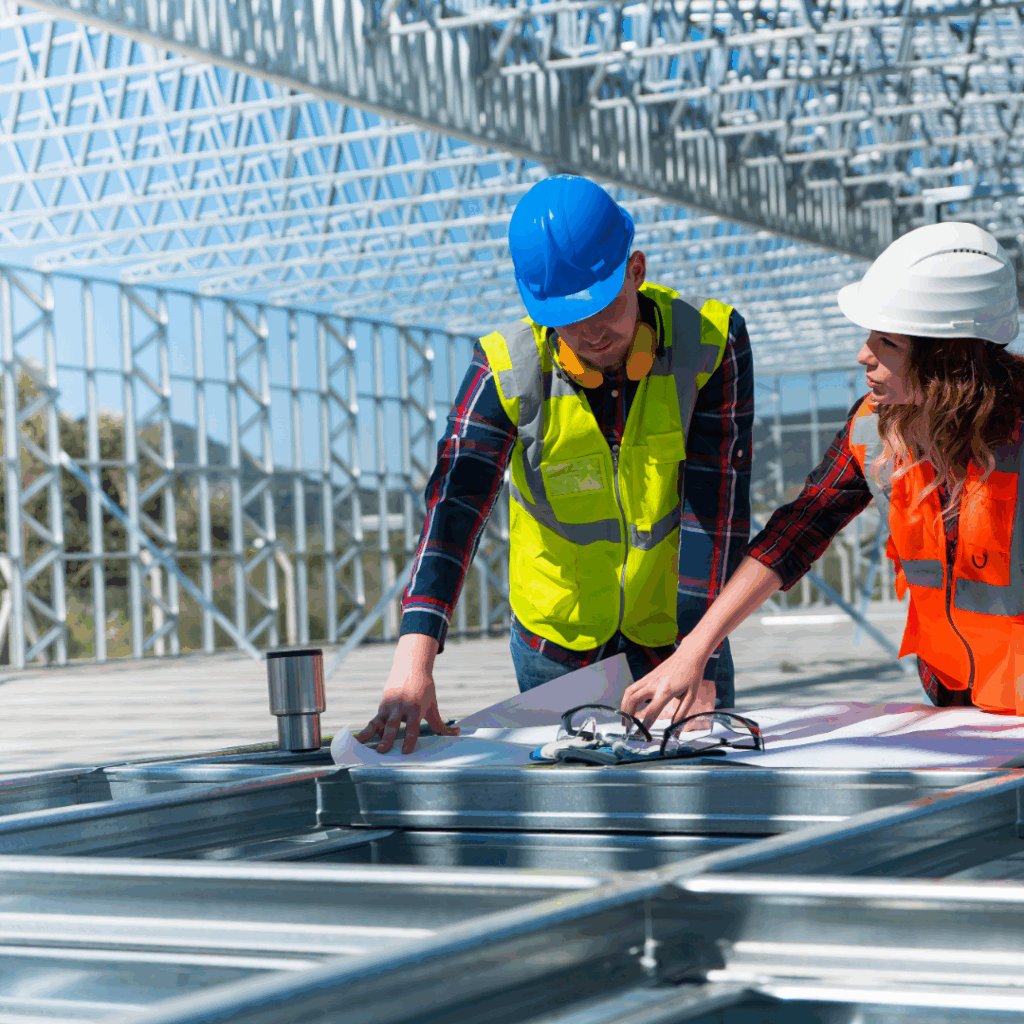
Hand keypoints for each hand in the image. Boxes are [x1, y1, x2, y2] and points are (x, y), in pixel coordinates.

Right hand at [355, 635, 458, 753]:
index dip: (409, 740)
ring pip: (378, 721)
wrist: (411, 667)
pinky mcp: (382, 705)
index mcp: (416, 709)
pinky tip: (362, 739)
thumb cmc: (424, 689)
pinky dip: (368, 729)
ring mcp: (390, 706)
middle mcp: (401, 708)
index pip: (413, 728)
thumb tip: (455, 734)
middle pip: (393, 726)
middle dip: (386, 739)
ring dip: (369, 733)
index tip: (405, 752)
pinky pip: (375, 719)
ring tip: (360, 744)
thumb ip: (440, 724)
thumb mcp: (433, 706)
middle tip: (381, 750)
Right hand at [620, 650, 715, 729]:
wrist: (689, 654)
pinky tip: (629, 705)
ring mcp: (649, 679)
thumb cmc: (692, 675)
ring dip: (624, 707)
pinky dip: (627, 698)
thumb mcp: (691, 696)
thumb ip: (681, 714)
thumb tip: (675, 731)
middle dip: (628, 716)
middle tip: (628, 728)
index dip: (643, 724)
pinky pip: (632, 687)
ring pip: (629, 693)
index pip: (650, 711)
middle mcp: (654, 684)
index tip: (640, 734)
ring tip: (625, 718)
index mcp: (666, 691)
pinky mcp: (648, 676)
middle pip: (633, 700)